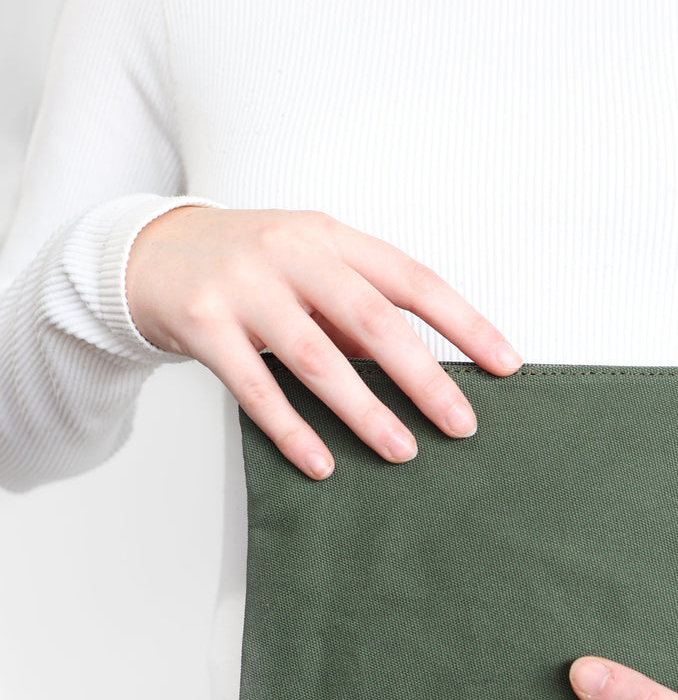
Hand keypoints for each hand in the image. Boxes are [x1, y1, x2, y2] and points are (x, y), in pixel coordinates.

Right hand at [124, 206, 521, 477]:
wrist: (149, 252)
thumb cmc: (249, 266)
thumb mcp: (308, 270)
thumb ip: (357, 313)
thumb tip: (420, 372)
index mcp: (331, 236)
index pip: (414, 280)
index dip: (464, 323)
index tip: (506, 364)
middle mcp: (292, 252)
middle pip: (373, 320)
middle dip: (424, 378)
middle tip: (461, 425)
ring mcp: (243, 285)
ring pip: (317, 358)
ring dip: (364, 411)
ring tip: (402, 452)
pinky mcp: (202, 321)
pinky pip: (255, 386)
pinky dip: (291, 429)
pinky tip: (320, 463)